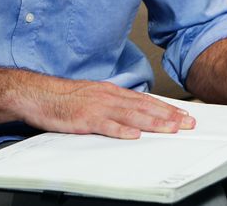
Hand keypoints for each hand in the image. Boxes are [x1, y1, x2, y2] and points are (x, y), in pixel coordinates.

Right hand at [11, 77, 195, 138]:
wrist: (39, 94)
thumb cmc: (65, 97)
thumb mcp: (95, 95)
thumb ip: (115, 103)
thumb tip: (134, 111)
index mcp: (112, 92)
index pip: (145, 100)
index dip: (166, 107)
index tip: (183, 114)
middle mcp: (109, 97)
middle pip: (144, 107)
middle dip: (168, 115)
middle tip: (187, 122)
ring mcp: (98, 107)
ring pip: (131, 116)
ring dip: (153, 122)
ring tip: (170, 128)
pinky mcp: (84, 119)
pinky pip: (106, 126)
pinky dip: (121, 131)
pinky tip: (135, 135)